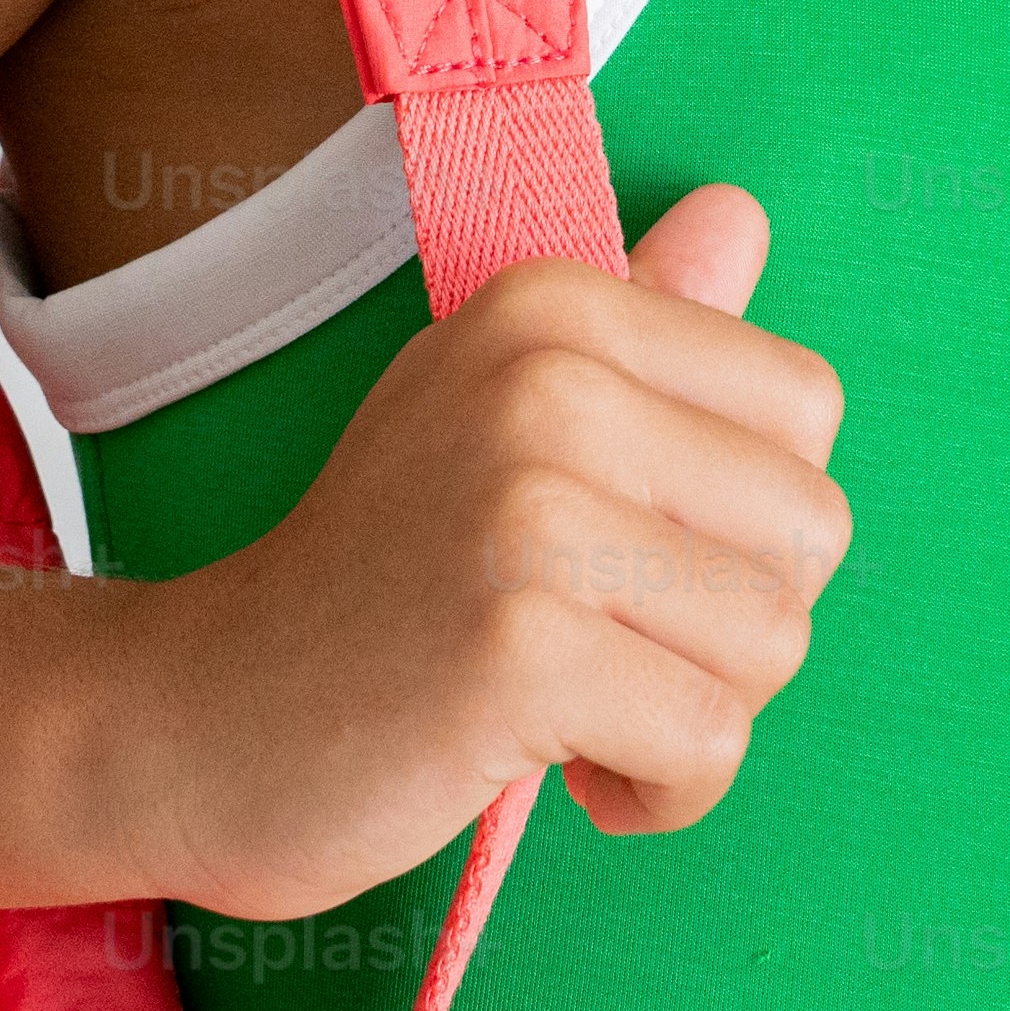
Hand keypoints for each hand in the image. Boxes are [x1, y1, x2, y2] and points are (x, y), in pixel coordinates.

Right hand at [120, 183, 850, 918]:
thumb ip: (641, 325)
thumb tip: (741, 215)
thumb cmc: (380, 577)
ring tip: (573, 709)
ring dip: (694, 720)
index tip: (626, 558)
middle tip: (598, 646)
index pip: (805, 411)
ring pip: (773, 643)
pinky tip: (566, 776)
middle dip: (732, 628)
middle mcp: (549, 379)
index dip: (742, 519)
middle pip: (811, 532)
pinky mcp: (520, 649)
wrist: (198, 717)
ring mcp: (531, 510)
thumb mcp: (496, 413)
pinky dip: (660, 795)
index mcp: (557, 305)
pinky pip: (710, 743)